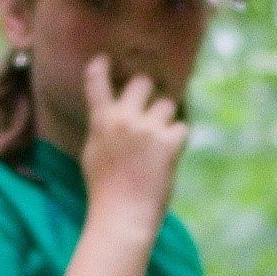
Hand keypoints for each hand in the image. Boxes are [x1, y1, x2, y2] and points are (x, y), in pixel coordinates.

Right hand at [70, 56, 188, 217]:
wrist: (122, 215)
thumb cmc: (104, 188)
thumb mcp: (93, 152)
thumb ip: (103, 127)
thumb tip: (113, 111)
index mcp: (101, 121)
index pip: (96, 82)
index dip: (101, 66)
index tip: (105, 59)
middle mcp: (124, 119)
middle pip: (142, 82)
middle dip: (148, 91)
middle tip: (149, 108)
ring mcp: (148, 130)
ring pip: (167, 104)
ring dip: (166, 118)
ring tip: (159, 140)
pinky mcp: (169, 144)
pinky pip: (182, 127)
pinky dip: (179, 139)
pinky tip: (170, 154)